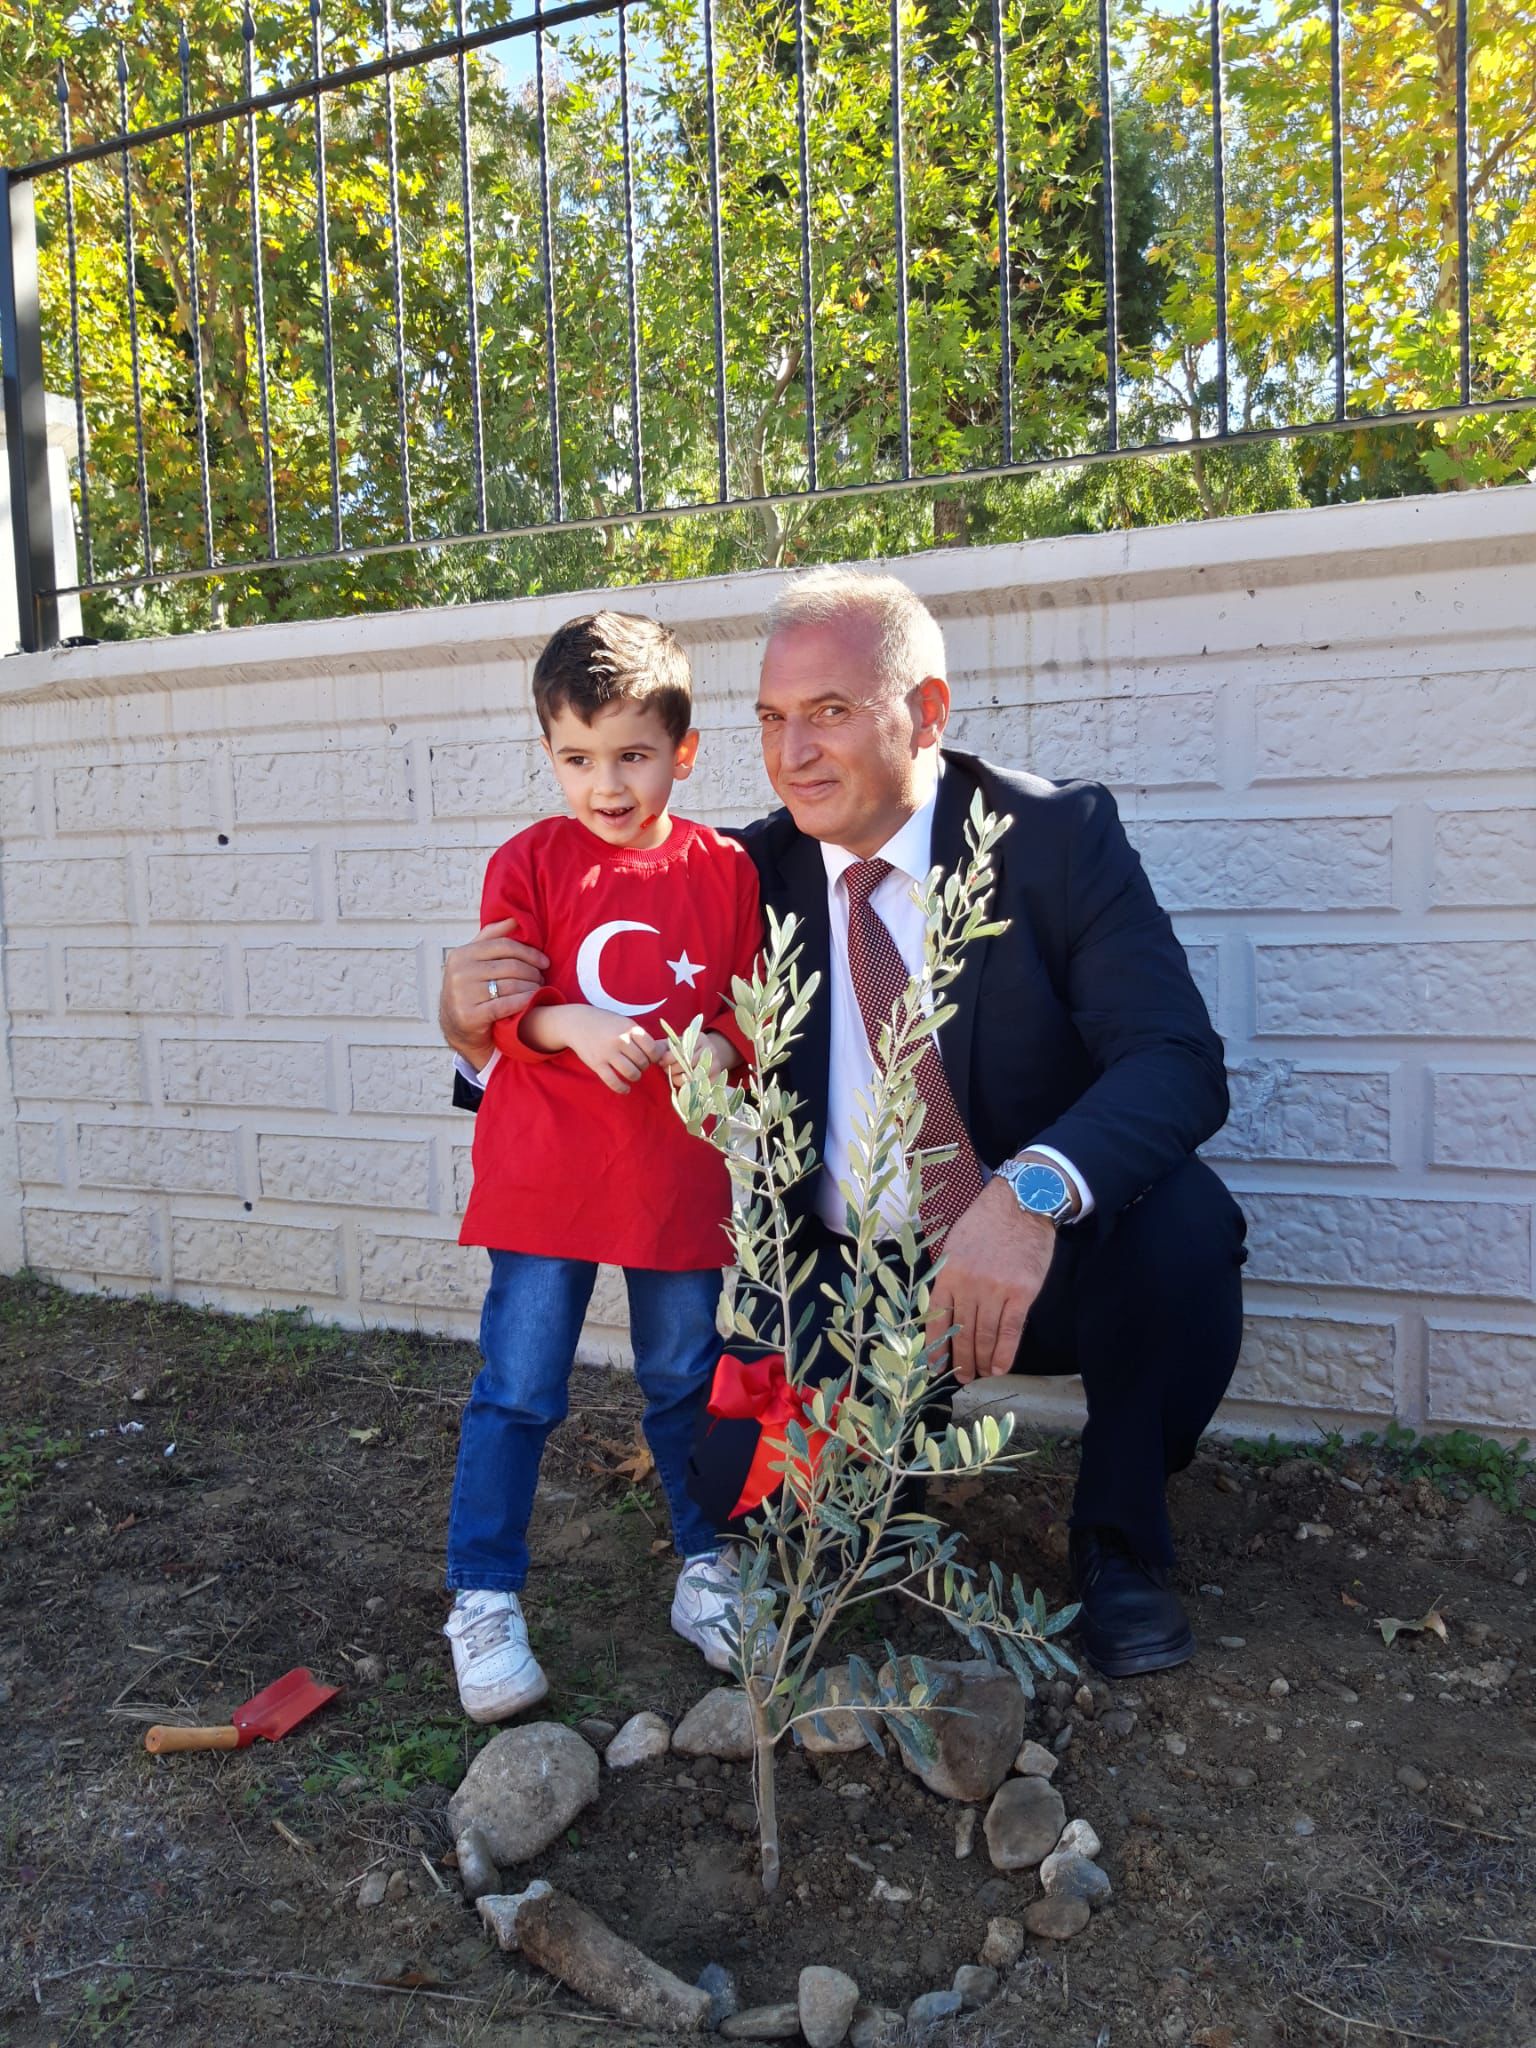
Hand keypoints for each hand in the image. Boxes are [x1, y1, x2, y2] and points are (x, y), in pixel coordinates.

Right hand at [439, 917, 549, 1069]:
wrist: (455, 1026)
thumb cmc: (471, 989)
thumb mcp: (474, 960)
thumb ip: (492, 937)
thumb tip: (514, 919)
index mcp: (461, 954)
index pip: (504, 946)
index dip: (529, 952)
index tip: (544, 961)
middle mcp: (459, 972)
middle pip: (510, 966)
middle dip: (532, 972)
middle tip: (542, 978)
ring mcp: (463, 994)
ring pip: (511, 985)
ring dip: (531, 987)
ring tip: (539, 989)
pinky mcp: (470, 1015)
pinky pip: (506, 1004)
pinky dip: (524, 1001)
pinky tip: (532, 1001)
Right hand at [557, 1008, 661, 1095]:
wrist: (578, 1023)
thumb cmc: (607, 1023)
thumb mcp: (625, 1023)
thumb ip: (642, 1036)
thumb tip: (666, 1049)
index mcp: (630, 1028)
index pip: (652, 1049)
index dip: (655, 1057)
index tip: (650, 1057)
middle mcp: (620, 1040)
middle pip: (642, 1062)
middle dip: (644, 1066)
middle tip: (639, 1064)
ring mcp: (607, 1053)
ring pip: (631, 1073)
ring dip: (635, 1076)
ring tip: (633, 1074)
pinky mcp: (597, 1064)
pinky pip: (613, 1081)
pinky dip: (622, 1088)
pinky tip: (625, 1088)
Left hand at [657, 1030, 736, 1092]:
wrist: (712, 1052)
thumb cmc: (690, 1048)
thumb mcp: (679, 1042)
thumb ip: (666, 1046)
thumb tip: (654, 1054)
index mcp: (699, 1039)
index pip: (682, 1050)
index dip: (669, 1058)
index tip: (661, 1062)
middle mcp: (709, 1050)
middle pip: (688, 1064)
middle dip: (673, 1069)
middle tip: (666, 1070)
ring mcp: (715, 1064)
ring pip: (693, 1076)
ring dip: (679, 1079)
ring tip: (673, 1077)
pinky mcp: (716, 1077)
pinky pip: (699, 1085)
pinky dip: (689, 1086)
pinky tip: (683, 1083)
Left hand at [926, 1178, 1055, 1384]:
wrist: (1022, 1204)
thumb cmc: (987, 1223)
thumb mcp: (956, 1245)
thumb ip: (950, 1277)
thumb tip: (945, 1312)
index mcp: (949, 1273)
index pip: (937, 1317)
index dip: (935, 1346)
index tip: (934, 1366)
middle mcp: (969, 1284)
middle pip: (962, 1331)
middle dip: (960, 1359)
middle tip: (962, 1377)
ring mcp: (996, 1289)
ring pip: (985, 1334)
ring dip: (981, 1360)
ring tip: (980, 1374)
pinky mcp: (1021, 1293)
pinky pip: (1010, 1330)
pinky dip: (1005, 1352)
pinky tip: (1000, 1367)